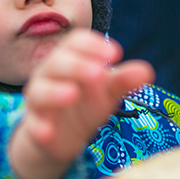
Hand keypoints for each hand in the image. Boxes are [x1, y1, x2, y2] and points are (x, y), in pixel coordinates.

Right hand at [9, 30, 153, 178]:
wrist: (61, 136)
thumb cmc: (85, 103)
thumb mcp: (107, 91)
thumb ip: (124, 80)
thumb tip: (147, 71)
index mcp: (69, 59)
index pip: (75, 42)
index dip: (93, 45)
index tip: (116, 54)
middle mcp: (50, 75)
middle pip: (57, 63)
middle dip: (77, 66)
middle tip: (99, 73)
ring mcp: (39, 101)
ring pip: (39, 91)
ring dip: (55, 91)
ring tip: (73, 94)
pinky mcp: (34, 127)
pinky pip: (32, 125)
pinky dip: (38, 127)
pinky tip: (48, 132)